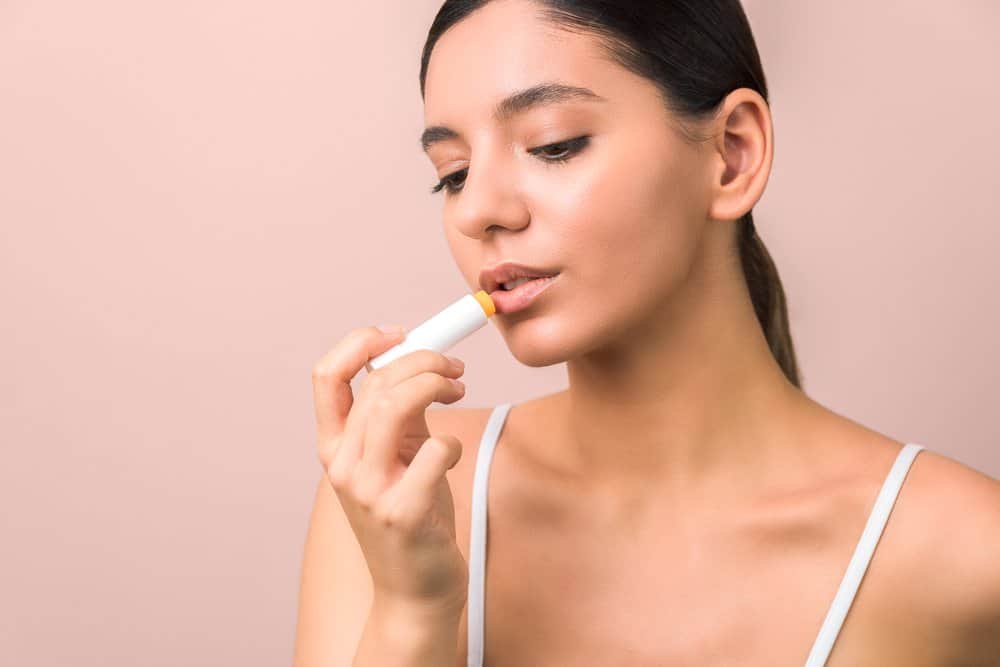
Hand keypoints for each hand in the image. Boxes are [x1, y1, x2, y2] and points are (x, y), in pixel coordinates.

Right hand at [311, 326, 468, 615]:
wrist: (415, 592)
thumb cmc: (412, 517)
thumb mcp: (394, 459)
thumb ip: (399, 416)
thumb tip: (421, 364)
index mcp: (334, 448)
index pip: (325, 376)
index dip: (359, 342)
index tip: (397, 333)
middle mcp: (342, 467)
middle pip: (375, 383)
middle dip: (423, 360)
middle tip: (454, 369)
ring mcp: (368, 491)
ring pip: (393, 406)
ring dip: (435, 385)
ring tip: (457, 390)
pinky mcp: (401, 513)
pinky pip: (433, 451)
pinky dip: (450, 442)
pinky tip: (452, 454)